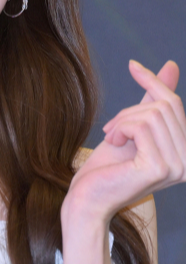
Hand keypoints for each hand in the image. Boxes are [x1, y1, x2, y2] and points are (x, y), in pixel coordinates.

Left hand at [64, 60, 185, 223]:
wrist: (87, 198)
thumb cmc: (107, 168)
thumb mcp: (133, 128)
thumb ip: (153, 101)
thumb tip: (172, 65)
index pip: (174, 105)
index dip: (153, 81)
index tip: (132, 65)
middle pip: (163, 107)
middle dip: (130, 111)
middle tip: (110, 129)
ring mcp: (178, 167)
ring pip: (151, 115)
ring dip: (123, 121)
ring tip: (112, 138)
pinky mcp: (159, 168)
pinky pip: (141, 126)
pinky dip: (121, 128)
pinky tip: (113, 143)